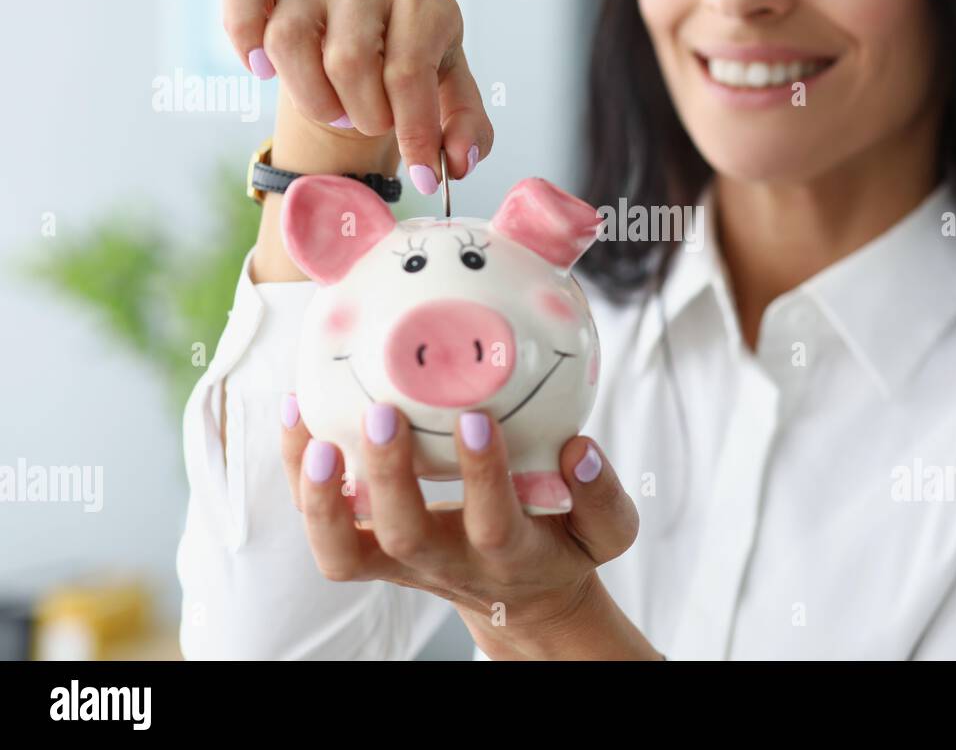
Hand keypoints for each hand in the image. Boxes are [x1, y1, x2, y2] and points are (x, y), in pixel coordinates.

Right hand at [222, 0, 492, 191]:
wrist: (371, 56)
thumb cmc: (414, 80)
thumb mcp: (454, 102)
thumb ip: (468, 132)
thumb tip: (455, 163)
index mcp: (426, 3)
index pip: (410, 72)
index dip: (414, 134)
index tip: (423, 176)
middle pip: (347, 61)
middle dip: (364, 116)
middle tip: (374, 126)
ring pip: (289, 40)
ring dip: (313, 97)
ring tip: (337, 111)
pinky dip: (244, 34)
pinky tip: (262, 71)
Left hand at [279, 398, 660, 659]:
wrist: (519, 597)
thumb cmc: (561, 545)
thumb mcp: (606, 532)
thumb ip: (602, 495)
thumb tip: (578, 448)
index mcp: (507, 554)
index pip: (493, 523)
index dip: (481, 476)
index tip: (475, 419)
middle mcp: (445, 562)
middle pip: (406, 536)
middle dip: (389, 475)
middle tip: (383, 412)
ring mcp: (398, 561)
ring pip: (343, 549)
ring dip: (318, 494)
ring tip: (311, 426)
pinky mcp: (369, 550)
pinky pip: (322, 524)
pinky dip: (298, 473)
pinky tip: (296, 412)